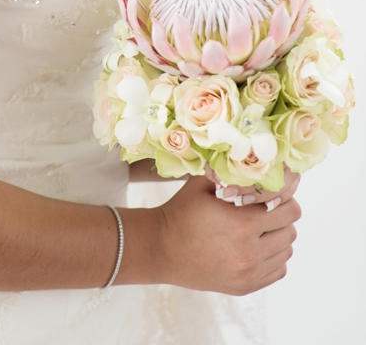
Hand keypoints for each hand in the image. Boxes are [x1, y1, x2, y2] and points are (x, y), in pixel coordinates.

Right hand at [154, 172, 300, 295]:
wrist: (161, 248)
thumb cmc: (182, 212)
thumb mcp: (204, 184)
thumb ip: (232, 175)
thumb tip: (259, 164)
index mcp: (243, 223)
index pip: (288, 210)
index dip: (286, 197)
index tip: (277, 192)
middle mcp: (250, 251)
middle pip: (290, 230)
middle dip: (282, 216)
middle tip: (267, 208)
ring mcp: (249, 273)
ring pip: (286, 251)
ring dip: (278, 236)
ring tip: (260, 227)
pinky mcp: (245, 286)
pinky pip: (278, 270)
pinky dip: (273, 257)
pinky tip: (255, 246)